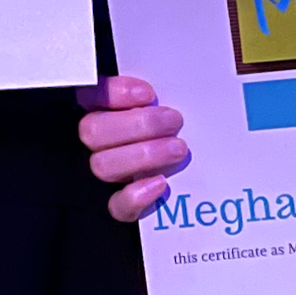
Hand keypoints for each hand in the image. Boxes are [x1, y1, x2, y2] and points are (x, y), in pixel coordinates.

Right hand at [77, 74, 189, 223]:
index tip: (148, 94)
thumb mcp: (172, 105)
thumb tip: (177, 86)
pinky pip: (117, 206)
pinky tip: (161, 184)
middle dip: (138, 124)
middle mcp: (99, 142)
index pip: (89, 95)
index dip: (113, 93)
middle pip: (92, 131)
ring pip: (102, 165)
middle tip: (174, 120)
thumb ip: (162, 95)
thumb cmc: (182, 130)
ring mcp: (109, 176)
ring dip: (144, 154)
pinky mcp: (122, 207)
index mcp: (105, 110)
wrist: (206, 177)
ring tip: (178, 148)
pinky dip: (137, 195)